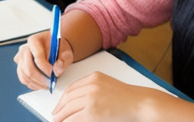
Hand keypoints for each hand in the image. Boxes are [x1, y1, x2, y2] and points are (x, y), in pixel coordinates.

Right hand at [14, 31, 74, 90]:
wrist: (56, 49)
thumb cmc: (60, 49)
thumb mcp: (66, 52)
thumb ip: (63, 61)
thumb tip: (57, 71)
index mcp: (35, 40)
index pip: (37, 55)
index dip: (44, 66)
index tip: (51, 73)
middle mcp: (24, 49)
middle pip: (28, 67)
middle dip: (39, 77)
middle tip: (50, 83)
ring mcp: (20, 59)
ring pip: (24, 75)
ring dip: (36, 83)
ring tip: (48, 85)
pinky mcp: (20, 68)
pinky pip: (24, 79)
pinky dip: (33, 84)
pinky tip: (42, 85)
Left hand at [52, 71, 168, 121]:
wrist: (139, 103)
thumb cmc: (126, 97)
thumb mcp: (107, 85)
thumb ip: (92, 88)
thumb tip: (74, 100)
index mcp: (94, 77)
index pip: (71, 88)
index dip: (62, 99)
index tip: (58, 106)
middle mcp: (91, 86)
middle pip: (67, 98)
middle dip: (59, 109)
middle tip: (55, 116)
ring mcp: (91, 99)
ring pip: (68, 109)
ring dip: (60, 117)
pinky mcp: (91, 112)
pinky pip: (73, 119)